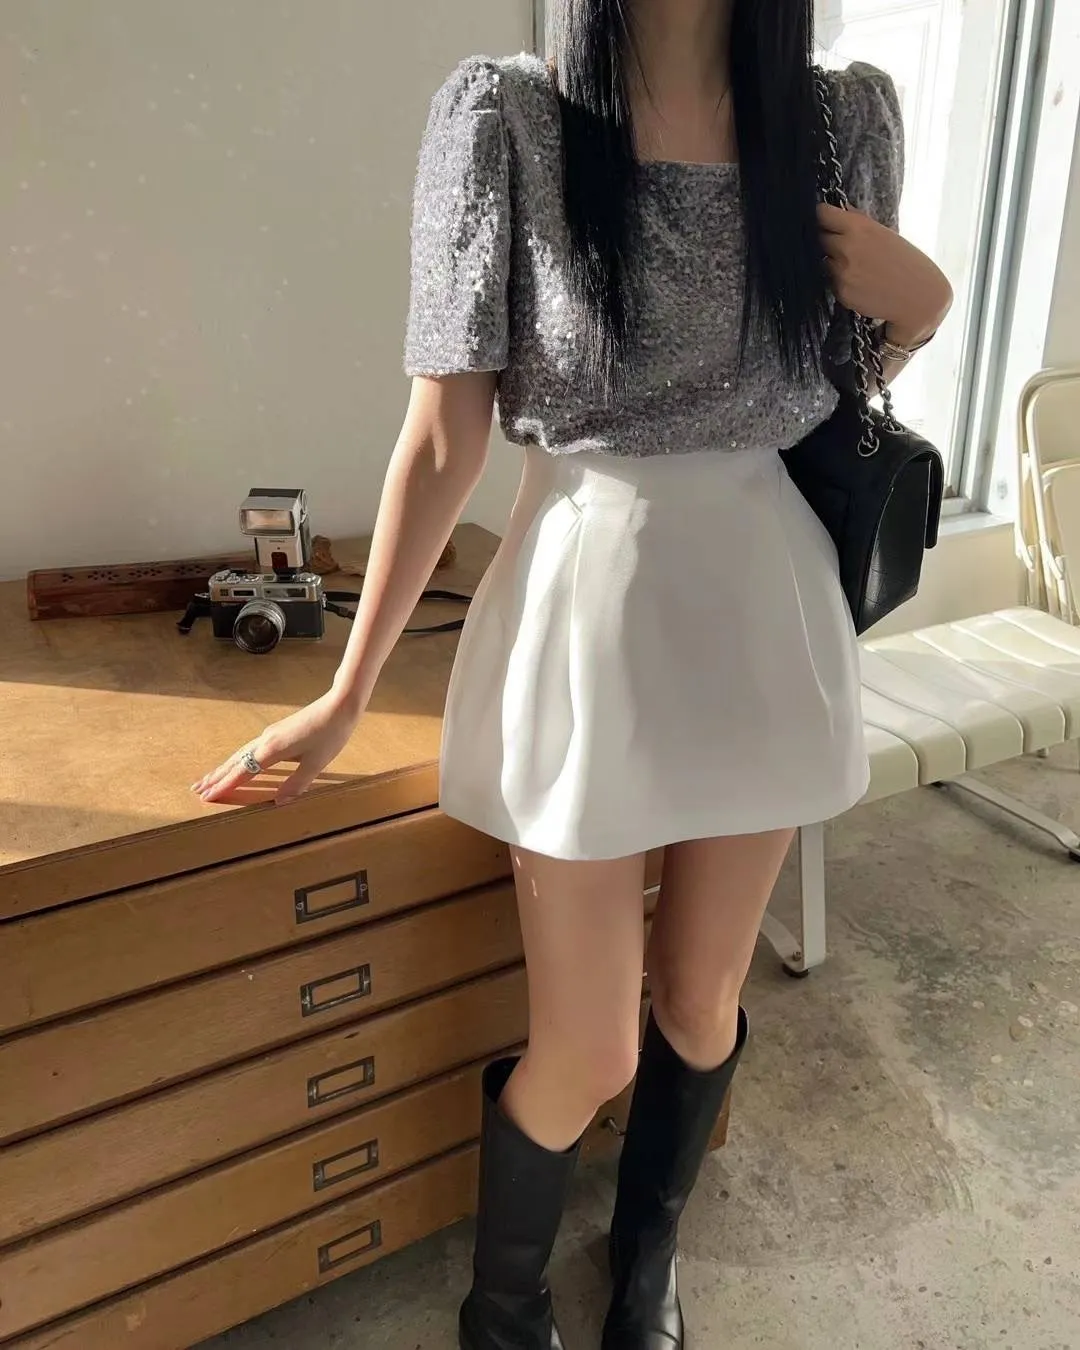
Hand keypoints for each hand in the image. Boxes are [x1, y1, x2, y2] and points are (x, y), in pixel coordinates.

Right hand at [192, 690, 362, 805]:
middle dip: (216, 777)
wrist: (339, 705)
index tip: (206, 797)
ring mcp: (270, 734)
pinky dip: (237, 759)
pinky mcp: (276, 732)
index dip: (224, 786)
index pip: (242, 773)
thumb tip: (278, 801)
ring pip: (240, 754)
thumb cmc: (331, 733)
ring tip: (208, 778)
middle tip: (197, 790)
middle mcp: (265, 741)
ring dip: (224, 767)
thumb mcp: (317, 763)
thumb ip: (296, 783)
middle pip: (235, 762)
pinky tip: (237, 763)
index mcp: (272, 750)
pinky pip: (249, 749)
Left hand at [819, 204, 952, 342]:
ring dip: (833, 261)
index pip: (822, 214)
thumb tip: (838, 209)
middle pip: (819, 237)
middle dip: (827, 239)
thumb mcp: (884, 233)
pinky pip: (831, 281)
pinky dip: (840, 280)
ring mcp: (841, 272)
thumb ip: (858, 222)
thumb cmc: (906, 261)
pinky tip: (860, 282)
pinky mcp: (841, 292)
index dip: (822, 217)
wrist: (918, 296)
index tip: (825, 219)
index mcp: (859, 227)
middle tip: (843, 245)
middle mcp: (846, 247)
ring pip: (824, 261)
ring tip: (857, 266)